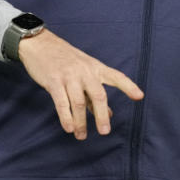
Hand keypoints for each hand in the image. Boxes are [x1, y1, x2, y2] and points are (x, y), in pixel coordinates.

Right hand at [17, 30, 143, 139]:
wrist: (40, 44)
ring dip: (81, 122)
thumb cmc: (64, 59)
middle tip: (104, 132)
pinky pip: (61, 102)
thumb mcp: (84, 71)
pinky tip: (69, 128)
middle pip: (98, 94)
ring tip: (81, 135)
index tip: (139, 96)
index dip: (128, 86)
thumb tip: (110, 114)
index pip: (116, 76)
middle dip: (102, 115)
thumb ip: (95, 93)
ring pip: (78, 102)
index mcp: (95, 67)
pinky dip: (66, 117)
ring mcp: (69, 76)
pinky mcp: (53, 81)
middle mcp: (84, 71)